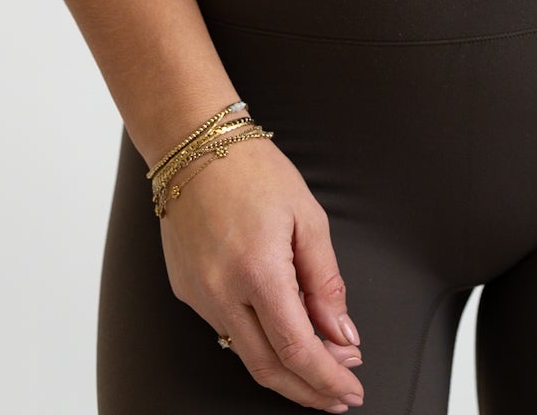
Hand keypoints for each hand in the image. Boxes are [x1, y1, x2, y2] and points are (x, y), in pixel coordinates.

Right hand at [157, 134, 364, 410]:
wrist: (196, 146)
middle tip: (338, 395)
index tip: (350, 389)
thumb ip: (326, 281)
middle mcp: (222, 292)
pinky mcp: (186, 292)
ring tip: (320, 366)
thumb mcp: (307, 217)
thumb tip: (342, 334)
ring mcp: (199, 295)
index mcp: (258, 271)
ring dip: (285, 371)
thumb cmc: (254, 171)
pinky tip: (282, 335)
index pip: (297, 349)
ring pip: (245, 355)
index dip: (326, 378)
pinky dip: (258, 342)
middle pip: (268, 368)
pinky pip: (226, 330)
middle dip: (308, 390)